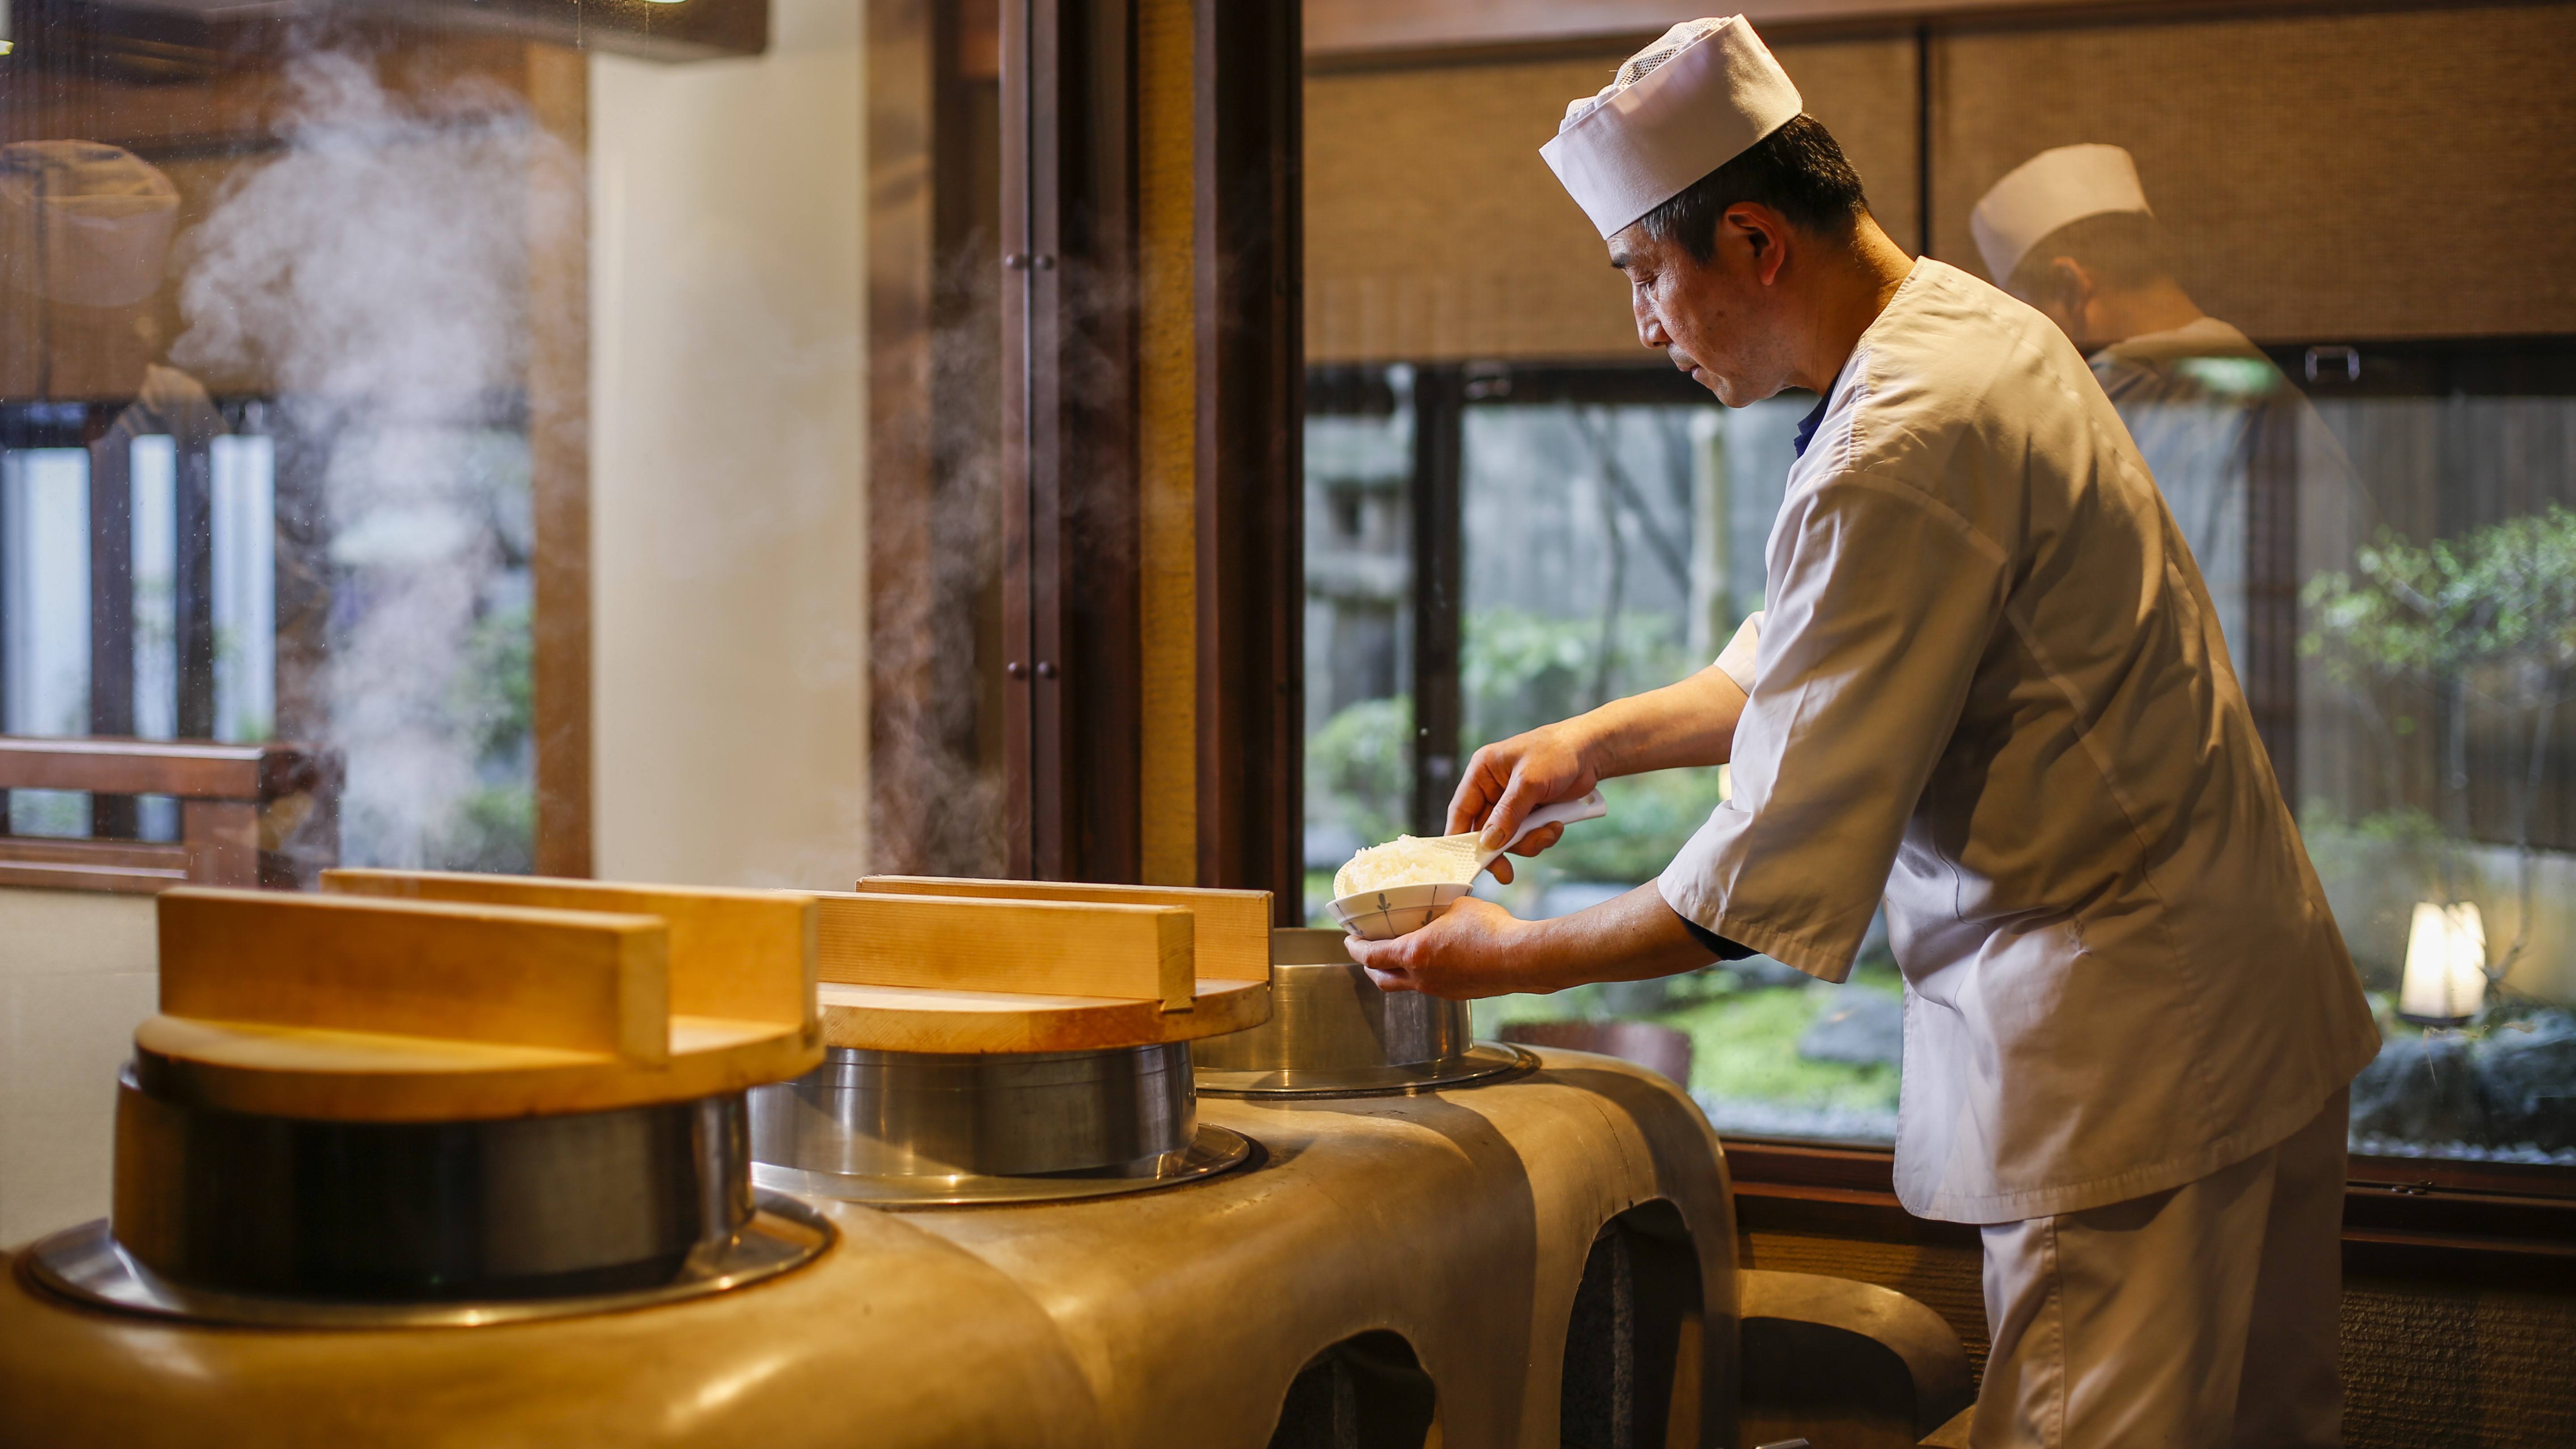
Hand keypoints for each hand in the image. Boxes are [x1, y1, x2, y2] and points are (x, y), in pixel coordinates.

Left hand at [1343, 897, 1547, 998]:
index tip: (1350, 939)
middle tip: (1367, 952)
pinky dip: (1419, 976)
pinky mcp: (1457, 995)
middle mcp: (1421, 978)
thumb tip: (1435, 903)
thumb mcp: (1457, 906)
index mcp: (1414, 954)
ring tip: (1396, 957)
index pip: (1370, 956)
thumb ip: (1437, 907)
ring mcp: (1439, 990)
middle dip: (1369, 966)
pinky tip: (1431, 962)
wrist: (1521, 958)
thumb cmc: (1491, 929)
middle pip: (1381, 979)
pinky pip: (1428, 987)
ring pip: (1404, 986)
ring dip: (1394, 973)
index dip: (1355, 948)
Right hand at [1446, 721, 1599, 885]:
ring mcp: (1512, 803)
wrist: (1592, 752)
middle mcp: (1493, 789)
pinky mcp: (1531, 812)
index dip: (1460, 839)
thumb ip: (1508, 813)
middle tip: (1506, 873)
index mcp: (1482, 772)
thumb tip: (1489, 842)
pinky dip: (1541, 837)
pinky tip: (1556, 825)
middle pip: (1484, 831)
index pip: (1461, 810)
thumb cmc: (1558, 752)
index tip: (1466, 864)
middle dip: (1501, 848)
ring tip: (1549, 831)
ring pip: (1507, 838)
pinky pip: (1527, 836)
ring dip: (1528, 842)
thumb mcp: (1529, 781)